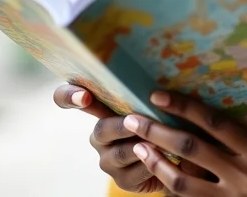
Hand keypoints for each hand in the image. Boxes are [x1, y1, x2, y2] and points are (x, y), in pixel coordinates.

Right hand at [53, 83, 207, 193]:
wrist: (179, 153)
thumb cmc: (165, 117)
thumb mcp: (154, 97)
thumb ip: (145, 86)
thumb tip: (151, 67)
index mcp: (102, 108)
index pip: (67, 97)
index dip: (69, 96)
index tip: (85, 97)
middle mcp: (100, 134)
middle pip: (100, 129)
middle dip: (120, 126)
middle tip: (135, 121)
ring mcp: (108, 159)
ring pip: (120, 153)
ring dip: (141, 144)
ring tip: (159, 139)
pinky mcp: (123, 180)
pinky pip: (134, 173)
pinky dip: (151, 163)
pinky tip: (166, 157)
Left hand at [122, 90, 246, 196]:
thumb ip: (242, 137)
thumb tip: (207, 118)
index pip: (214, 122)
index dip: (184, 107)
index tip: (158, 94)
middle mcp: (243, 172)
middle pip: (191, 148)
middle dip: (158, 131)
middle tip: (132, 118)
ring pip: (182, 180)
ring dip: (156, 162)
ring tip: (139, 147)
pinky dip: (171, 187)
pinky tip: (158, 176)